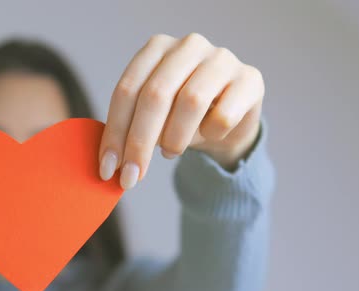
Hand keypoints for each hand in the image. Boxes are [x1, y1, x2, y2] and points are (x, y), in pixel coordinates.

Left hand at [99, 33, 263, 189]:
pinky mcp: (250, 79)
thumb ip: (129, 130)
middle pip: (155, 95)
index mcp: (156, 48)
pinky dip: (210, 134)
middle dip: (139, 143)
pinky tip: (208, 135)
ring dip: (174, 138)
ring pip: (190, 101)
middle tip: (132, 177)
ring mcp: (222, 59)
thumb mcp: (151, 120)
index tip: (108, 168)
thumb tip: (110, 164)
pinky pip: (223, 115)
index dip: (115, 131)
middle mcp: (188, 46)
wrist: (227, 123)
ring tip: (170, 153)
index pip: (127, 90)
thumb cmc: (181, 119)